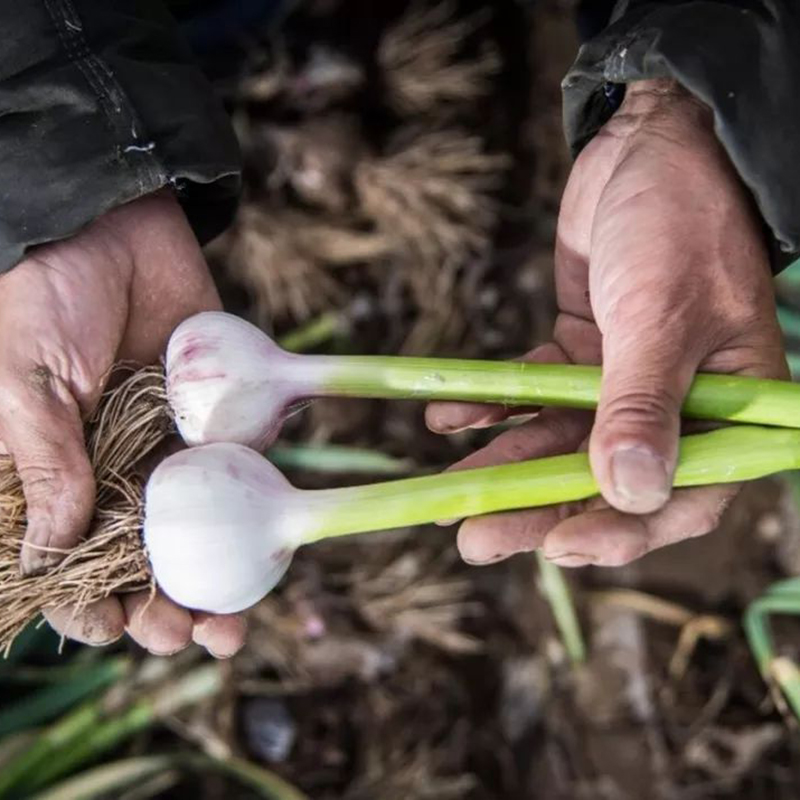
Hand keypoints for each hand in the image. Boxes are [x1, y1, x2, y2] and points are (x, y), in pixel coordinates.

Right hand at [0, 192, 245, 655]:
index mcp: (49, 472)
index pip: (63, 559)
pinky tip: (263, 549)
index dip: (84, 602)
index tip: (112, 627)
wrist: (106, 223)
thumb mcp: (24, 384)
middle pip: (135, 561)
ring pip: (192, 533)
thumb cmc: (39, 298)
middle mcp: (109, 470)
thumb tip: (50, 556)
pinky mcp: (213, 416)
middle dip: (156, 608)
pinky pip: (236, 473)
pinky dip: (249, 513)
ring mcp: (164, 447)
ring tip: (227, 629)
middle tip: (182, 638)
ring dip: (210, 584)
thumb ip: (46, 464)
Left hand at [427, 80, 786, 567]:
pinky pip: (531, 393)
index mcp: (726, 409)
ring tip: (446, 496)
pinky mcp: (578, 352)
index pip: (682, 496)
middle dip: (538, 510)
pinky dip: (492, 406)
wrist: (647, 148)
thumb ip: (642, 404)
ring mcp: (621, 380)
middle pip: (603, 478)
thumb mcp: (662, 315)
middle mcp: (674, 404)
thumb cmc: (680, 222)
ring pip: (559, 441)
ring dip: (503, 466)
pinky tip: (448, 419)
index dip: (621, 532)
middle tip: (475, 539)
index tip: (558, 548)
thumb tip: (630, 493)